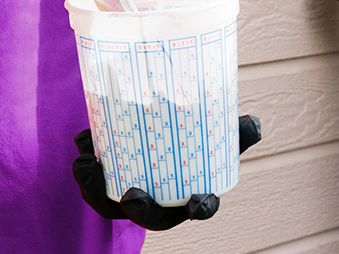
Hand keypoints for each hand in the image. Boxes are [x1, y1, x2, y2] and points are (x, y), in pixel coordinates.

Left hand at [73, 115, 262, 229]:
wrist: (153, 139)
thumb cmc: (190, 147)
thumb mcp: (214, 137)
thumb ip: (235, 131)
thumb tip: (254, 120)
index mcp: (190, 194)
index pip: (200, 209)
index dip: (200, 208)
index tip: (198, 203)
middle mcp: (161, 205)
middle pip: (152, 218)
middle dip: (141, 211)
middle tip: (133, 194)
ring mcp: (131, 201)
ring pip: (113, 206)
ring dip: (98, 190)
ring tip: (87, 164)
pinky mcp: (107, 192)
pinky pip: (93, 189)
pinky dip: (85, 172)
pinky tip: (83, 148)